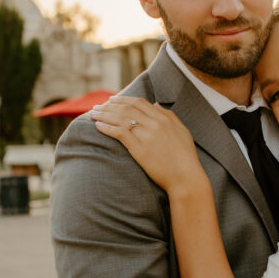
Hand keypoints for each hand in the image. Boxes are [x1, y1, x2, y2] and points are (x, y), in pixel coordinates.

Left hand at [89, 96, 204, 193]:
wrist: (186, 177)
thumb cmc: (186, 156)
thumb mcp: (182, 131)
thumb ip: (169, 115)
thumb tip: (156, 104)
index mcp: (164, 118)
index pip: (139, 102)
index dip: (123, 100)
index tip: (111, 100)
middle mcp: (154, 124)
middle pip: (126, 109)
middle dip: (109, 106)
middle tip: (97, 107)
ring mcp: (146, 136)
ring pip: (120, 119)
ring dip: (104, 115)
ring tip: (92, 114)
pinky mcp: (139, 149)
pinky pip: (119, 134)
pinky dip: (107, 128)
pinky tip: (98, 126)